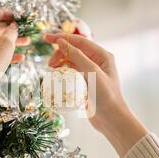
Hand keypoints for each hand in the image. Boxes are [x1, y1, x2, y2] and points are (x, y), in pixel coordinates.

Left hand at [0, 9, 29, 104]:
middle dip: (11, 30)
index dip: (4, 13)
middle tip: (24, 31)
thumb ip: (11, 33)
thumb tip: (13, 28)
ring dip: (12, 42)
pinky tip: (19, 58)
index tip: (15, 16)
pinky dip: (5, 54)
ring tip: (26, 44)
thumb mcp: (6, 45)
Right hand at [44, 33, 147, 157]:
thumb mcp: (91, 72)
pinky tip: (57, 76)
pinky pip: (72, 73)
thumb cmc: (105, 95)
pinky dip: (63, 72)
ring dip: (60, 63)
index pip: (80, 41)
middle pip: (74, 50)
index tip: (46, 38)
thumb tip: (61, 42)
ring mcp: (92, 73)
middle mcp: (97, 62)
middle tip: (49, 63)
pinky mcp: (86, 84)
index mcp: (102, 56)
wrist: (111, 119)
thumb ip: (76, 55)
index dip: (62, 38)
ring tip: (51, 69)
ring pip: (71, 61)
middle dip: (60, 53)